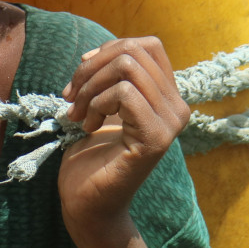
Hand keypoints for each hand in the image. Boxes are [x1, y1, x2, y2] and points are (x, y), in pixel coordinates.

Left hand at [57, 37, 189, 240]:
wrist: (87, 202)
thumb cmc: (91, 156)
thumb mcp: (100, 105)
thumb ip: (110, 78)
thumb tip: (97, 52)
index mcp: (166, 97)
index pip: (148, 45)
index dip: (109, 49)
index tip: (82, 76)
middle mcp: (177, 107)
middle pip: (133, 51)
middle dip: (91, 68)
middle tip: (71, 98)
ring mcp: (170, 123)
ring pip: (128, 67)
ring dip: (90, 86)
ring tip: (78, 113)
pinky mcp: (155, 138)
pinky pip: (125, 93)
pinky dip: (96, 104)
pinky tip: (87, 127)